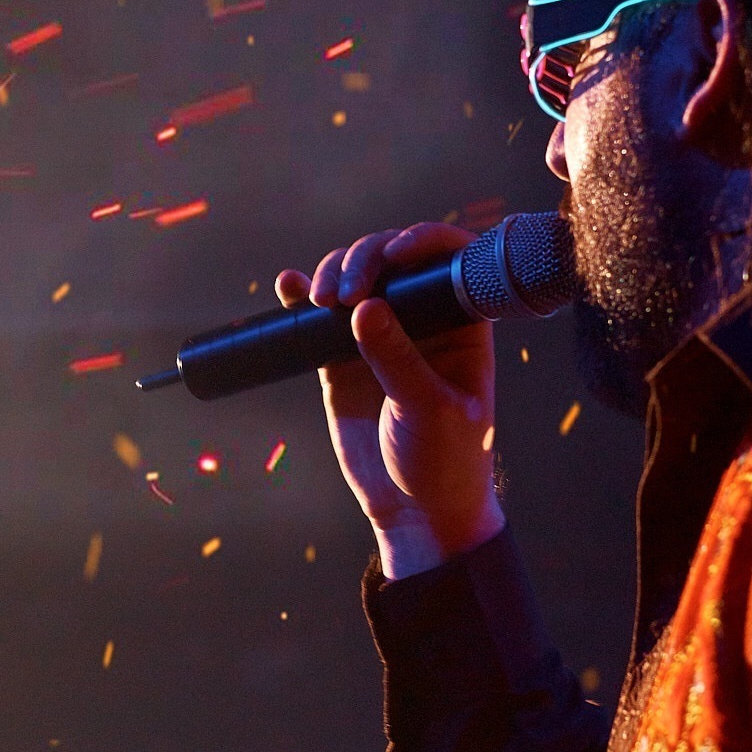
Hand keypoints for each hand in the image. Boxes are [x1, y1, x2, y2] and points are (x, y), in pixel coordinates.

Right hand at [275, 223, 504, 578]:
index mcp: (463, 323)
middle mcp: (423, 319)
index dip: (424, 240)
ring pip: (354, 280)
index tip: (396, 251)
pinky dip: (300, 298)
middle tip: (343, 293)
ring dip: (330, 273)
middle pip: (392, 260)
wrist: (415, 511)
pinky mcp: (342, 359)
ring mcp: (381, 336)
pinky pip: (319, 319)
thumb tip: (365, 308)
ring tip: (317, 300)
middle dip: (364, 259)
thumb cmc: (445, 461)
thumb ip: (398, 360)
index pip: (450, 259)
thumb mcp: (428, 409)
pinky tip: (288, 288)